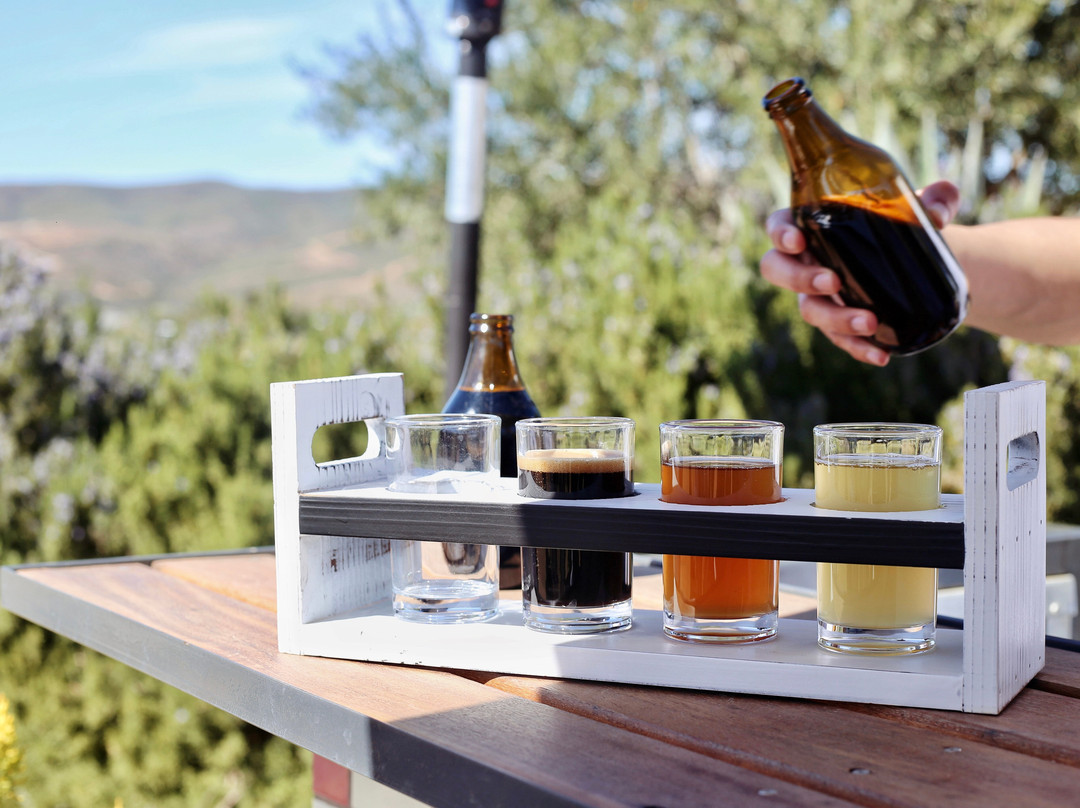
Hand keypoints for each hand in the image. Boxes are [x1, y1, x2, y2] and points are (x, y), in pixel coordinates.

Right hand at [759, 181, 960, 365]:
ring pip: (809, 309)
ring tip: (869, 321)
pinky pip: (839, 339)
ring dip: (835, 318)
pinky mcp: (837, 323)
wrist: (918, 259)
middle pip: (777, 270)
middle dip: (799, 278)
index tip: (798, 240)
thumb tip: (938, 209)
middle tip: (833, 282)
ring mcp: (818, 295)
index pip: (779, 225)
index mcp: (813, 224)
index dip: (780, 233)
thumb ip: (935, 199)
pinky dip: (857, 348)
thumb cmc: (903, 223)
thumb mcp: (922, 206)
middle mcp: (807, 260)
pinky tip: (881, 355)